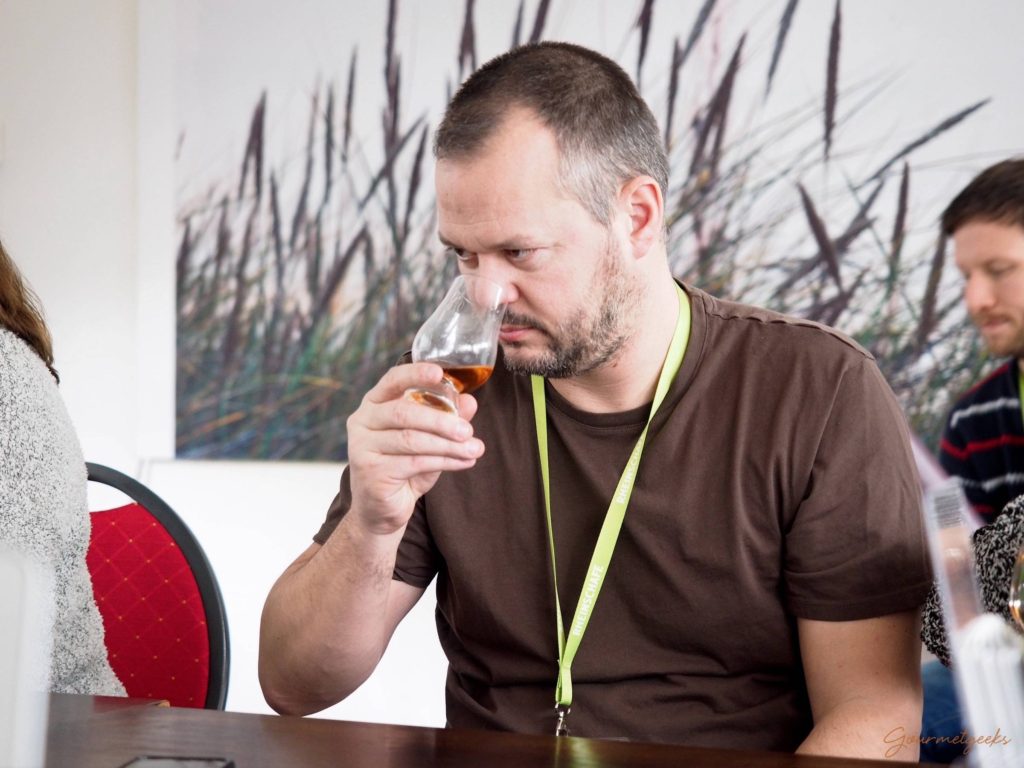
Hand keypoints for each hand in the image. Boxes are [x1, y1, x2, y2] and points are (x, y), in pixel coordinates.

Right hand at [345, 362, 483, 535]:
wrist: (383, 510)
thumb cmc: (405, 468)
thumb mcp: (429, 440)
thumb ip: (446, 419)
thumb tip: (470, 401)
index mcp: (374, 404)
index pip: (392, 380)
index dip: (415, 373)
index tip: (439, 373)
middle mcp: (362, 421)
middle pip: (404, 413)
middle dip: (441, 421)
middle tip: (468, 430)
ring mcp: (362, 446)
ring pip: (411, 439)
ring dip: (448, 445)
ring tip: (474, 449)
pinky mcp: (370, 471)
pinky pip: (413, 462)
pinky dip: (445, 461)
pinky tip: (463, 462)